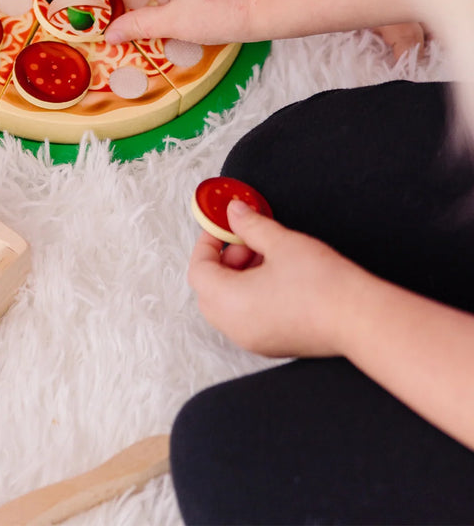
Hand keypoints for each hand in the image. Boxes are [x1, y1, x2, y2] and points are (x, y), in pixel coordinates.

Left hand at [188, 200, 363, 357]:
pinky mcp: (273, 345)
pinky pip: (246, 318)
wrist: (361, 319)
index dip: (207, 243)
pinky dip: (250, 296)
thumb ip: (250, 225)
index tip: (222, 226)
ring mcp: (253, 340)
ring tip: (268, 257)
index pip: (199, 270)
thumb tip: (233, 213)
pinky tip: (278, 278)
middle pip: (209, 289)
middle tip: (248, 242)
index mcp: (228, 302)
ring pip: (227, 305)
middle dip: (223, 260)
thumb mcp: (280, 242)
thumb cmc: (321, 283)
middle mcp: (235, 327)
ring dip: (237, 277)